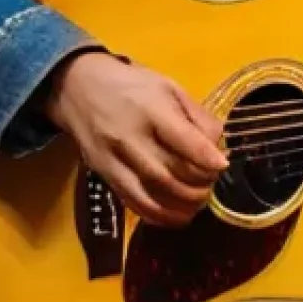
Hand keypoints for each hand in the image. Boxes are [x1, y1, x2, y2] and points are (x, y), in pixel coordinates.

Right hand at [44, 51, 227, 226]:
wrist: (78, 89)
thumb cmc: (133, 86)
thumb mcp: (169, 87)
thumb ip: (196, 115)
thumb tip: (218, 146)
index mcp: (151, 109)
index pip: (182, 139)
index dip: (206, 157)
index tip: (223, 165)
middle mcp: (130, 137)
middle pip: (169, 172)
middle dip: (198, 184)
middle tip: (212, 183)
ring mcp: (113, 160)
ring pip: (151, 193)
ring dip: (181, 204)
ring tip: (199, 201)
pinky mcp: (103, 176)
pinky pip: (132, 203)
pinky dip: (158, 215)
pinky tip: (176, 215)